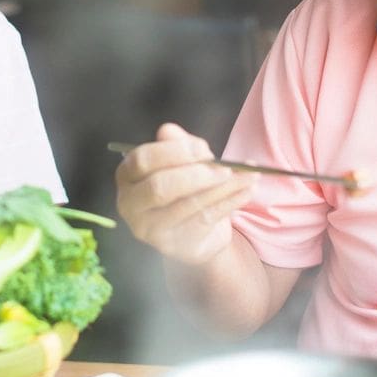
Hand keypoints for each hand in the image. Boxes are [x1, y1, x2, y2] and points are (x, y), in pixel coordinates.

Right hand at [115, 122, 255, 265]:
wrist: (191, 234)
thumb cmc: (181, 188)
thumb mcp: (180, 162)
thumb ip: (175, 145)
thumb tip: (167, 130)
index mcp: (127, 176)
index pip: (142, 160)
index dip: (174, 152)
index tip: (204, 149)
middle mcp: (131, 204)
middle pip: (159, 187)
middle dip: (196, 175)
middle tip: (225, 168)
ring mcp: (150, 229)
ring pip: (188, 205)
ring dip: (223, 188)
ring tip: (249, 176)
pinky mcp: (174, 245)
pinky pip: (206, 219)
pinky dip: (230, 202)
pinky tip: (247, 190)